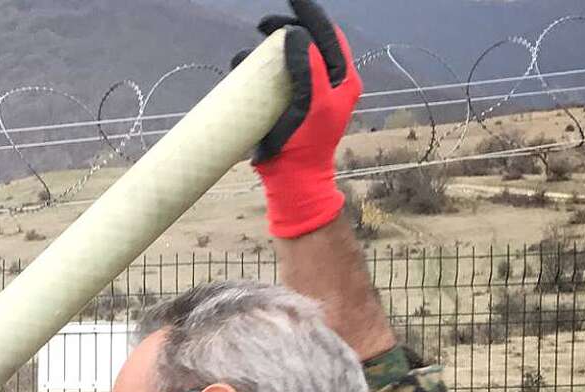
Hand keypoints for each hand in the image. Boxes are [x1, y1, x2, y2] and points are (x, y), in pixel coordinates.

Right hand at [242, 0, 359, 237]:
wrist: (293, 181)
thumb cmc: (308, 146)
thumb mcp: (314, 103)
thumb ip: (310, 67)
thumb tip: (296, 35)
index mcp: (341, 78)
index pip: (328, 35)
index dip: (310, 14)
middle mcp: (325, 81)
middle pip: (307, 42)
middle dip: (286, 28)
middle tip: (264, 23)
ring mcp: (303, 93)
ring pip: (286, 58)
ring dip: (267, 49)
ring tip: (251, 51)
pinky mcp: (283, 104)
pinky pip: (270, 77)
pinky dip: (256, 68)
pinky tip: (243, 67)